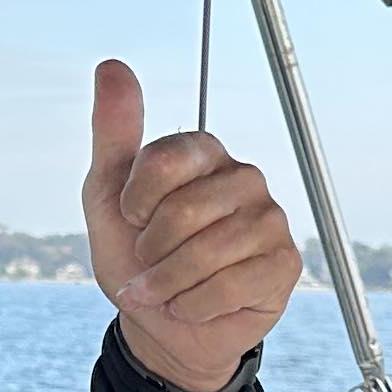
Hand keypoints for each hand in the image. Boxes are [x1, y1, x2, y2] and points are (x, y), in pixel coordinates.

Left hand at [81, 58, 298, 391]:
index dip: (133, 200)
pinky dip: (194, 305)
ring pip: (207, 253)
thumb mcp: (107, 194)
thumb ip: (113, 131)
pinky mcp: (284, 264)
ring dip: (168, 283)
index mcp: (204, 152)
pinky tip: (192, 305)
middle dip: (150, 251)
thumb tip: (111, 66)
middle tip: (148, 262)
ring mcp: (270, 220)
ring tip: (163, 289)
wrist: (160, 325)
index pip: (163, 160)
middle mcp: (244, 177)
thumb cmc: (136, 256)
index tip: (130, 218)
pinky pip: (229, 286)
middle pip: (183, 212)